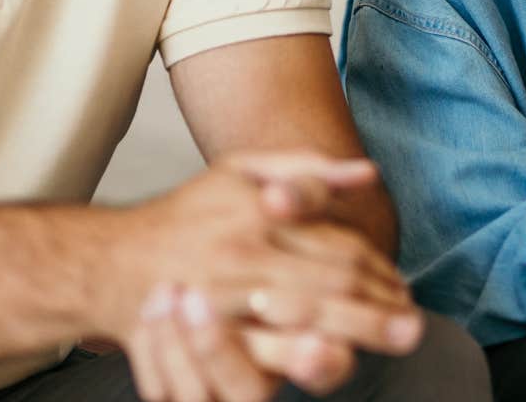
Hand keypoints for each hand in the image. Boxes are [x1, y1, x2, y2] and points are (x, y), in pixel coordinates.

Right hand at [111, 152, 420, 399]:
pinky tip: (330, 358)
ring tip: (390, 340)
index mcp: (258, 212)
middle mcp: (244, 252)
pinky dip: (301, 357)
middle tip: (413, 325)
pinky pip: (261, 351)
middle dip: (377, 305)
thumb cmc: (186, 215)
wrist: (112, 262)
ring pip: (304, 316)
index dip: (377, 268)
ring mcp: (225, 296)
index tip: (402, 288)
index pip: (335, 243)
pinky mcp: (207, 334)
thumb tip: (368, 173)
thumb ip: (304, 168)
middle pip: (329, 281)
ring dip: (354, 330)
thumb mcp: (239, 171)